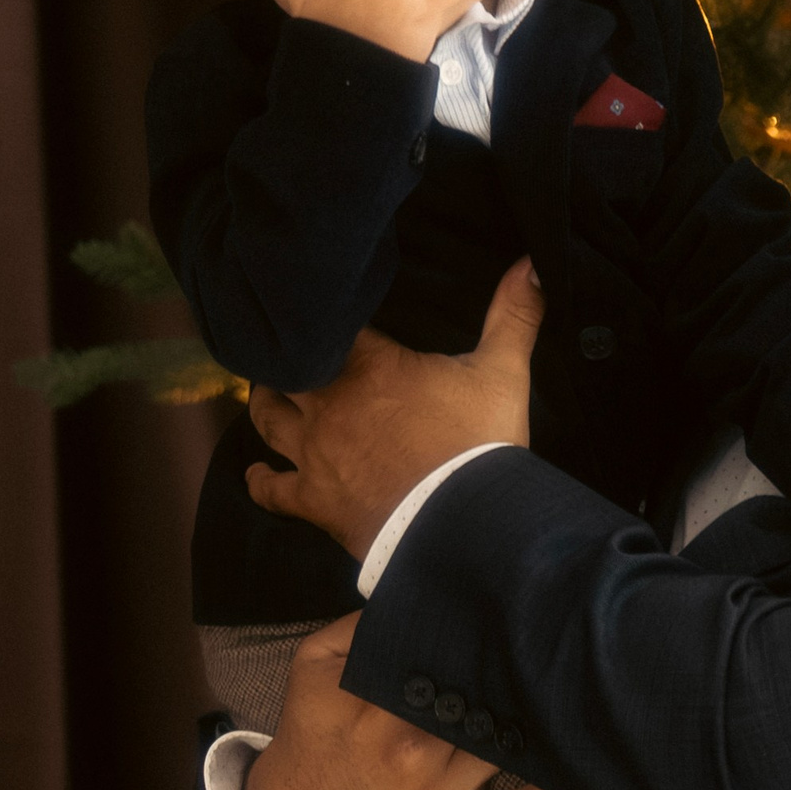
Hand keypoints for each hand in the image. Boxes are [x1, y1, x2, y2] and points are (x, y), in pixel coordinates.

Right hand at [243, 618, 560, 789]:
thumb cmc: (313, 736)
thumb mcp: (312, 669)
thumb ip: (356, 628)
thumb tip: (410, 598)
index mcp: (370, 706)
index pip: (436, 665)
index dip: (474, 645)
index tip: (506, 624)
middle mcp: (404, 751)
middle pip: (473, 706)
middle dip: (507, 681)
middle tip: (545, 651)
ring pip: (496, 751)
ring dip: (528, 727)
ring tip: (561, 696)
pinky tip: (568, 776)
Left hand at [247, 257, 540, 561]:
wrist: (463, 525)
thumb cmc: (480, 444)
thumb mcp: (503, 373)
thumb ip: (513, 315)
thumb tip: (535, 264)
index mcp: (369, 364)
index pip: (332, 323)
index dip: (324, 314)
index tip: (321, 306)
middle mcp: (329, 402)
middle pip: (286, 367)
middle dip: (286, 357)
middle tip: (286, 349)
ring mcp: (315, 453)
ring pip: (269, 419)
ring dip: (265, 405)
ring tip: (268, 395)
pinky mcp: (315, 500)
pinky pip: (272, 490)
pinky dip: (261, 482)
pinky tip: (255, 476)